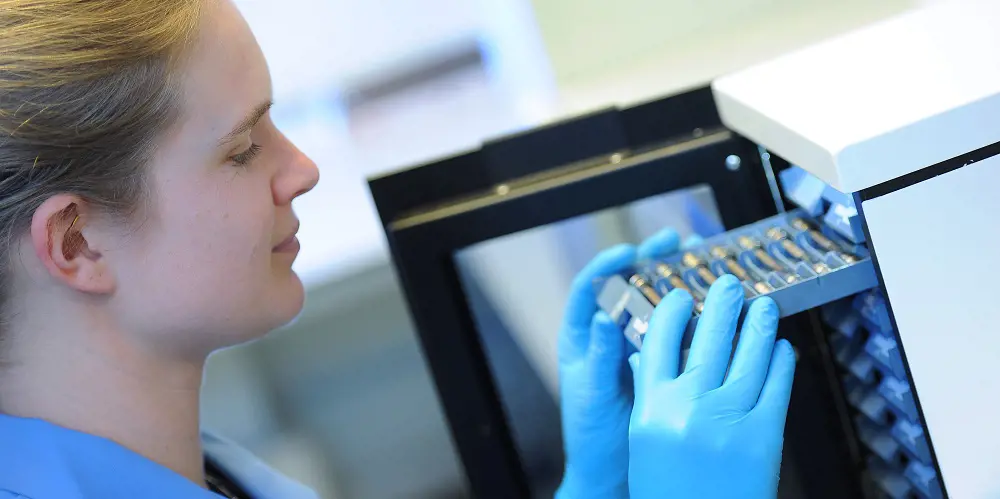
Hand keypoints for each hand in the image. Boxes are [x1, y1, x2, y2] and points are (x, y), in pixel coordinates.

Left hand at [555, 228, 685, 498]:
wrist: (611, 472)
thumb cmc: (590, 435)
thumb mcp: (591, 393)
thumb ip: (598, 357)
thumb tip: (602, 318)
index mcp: (583, 338)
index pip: (590, 290)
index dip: (608, 266)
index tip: (630, 251)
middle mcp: (609, 337)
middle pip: (627, 288)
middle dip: (651, 261)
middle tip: (676, 241)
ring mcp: (636, 348)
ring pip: (656, 305)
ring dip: (677, 281)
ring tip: (700, 258)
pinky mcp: (660, 363)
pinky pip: (677, 332)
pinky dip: (693, 315)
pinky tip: (711, 301)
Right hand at [628, 275, 796, 498]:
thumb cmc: (668, 493)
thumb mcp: (644, 442)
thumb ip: (649, 396)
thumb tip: (649, 356)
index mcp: (652, 407)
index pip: (658, 338)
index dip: (673, 310)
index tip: (681, 296)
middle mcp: (689, 407)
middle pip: (710, 335)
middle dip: (723, 302)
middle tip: (730, 285)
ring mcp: (729, 419)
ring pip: (751, 353)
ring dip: (760, 322)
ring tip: (763, 305)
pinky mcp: (764, 435)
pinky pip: (777, 385)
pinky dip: (781, 361)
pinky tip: (781, 348)